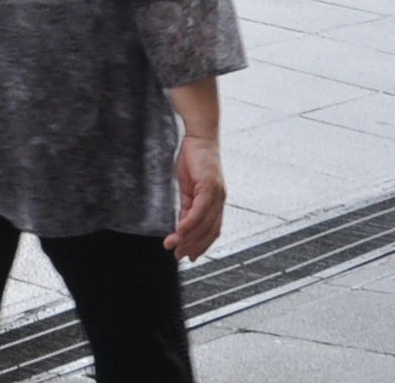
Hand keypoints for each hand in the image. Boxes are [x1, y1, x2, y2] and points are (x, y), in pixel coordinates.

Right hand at [168, 138, 225, 259]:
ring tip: (174, 246)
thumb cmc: (194, 160)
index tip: (189, 256)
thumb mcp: (188, 188)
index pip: (212, 231)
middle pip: (209, 232)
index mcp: (216, 203)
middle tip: (178, 255)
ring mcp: (217, 194)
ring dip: (189, 238)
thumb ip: (187, 207)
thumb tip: (182, 226)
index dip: (201, 246)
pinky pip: (200, 210)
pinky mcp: (210, 186)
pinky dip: (190, 222)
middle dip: (193, 247)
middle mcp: (220, 201)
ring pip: (205, 224)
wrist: (199, 137)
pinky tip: (179, 230)